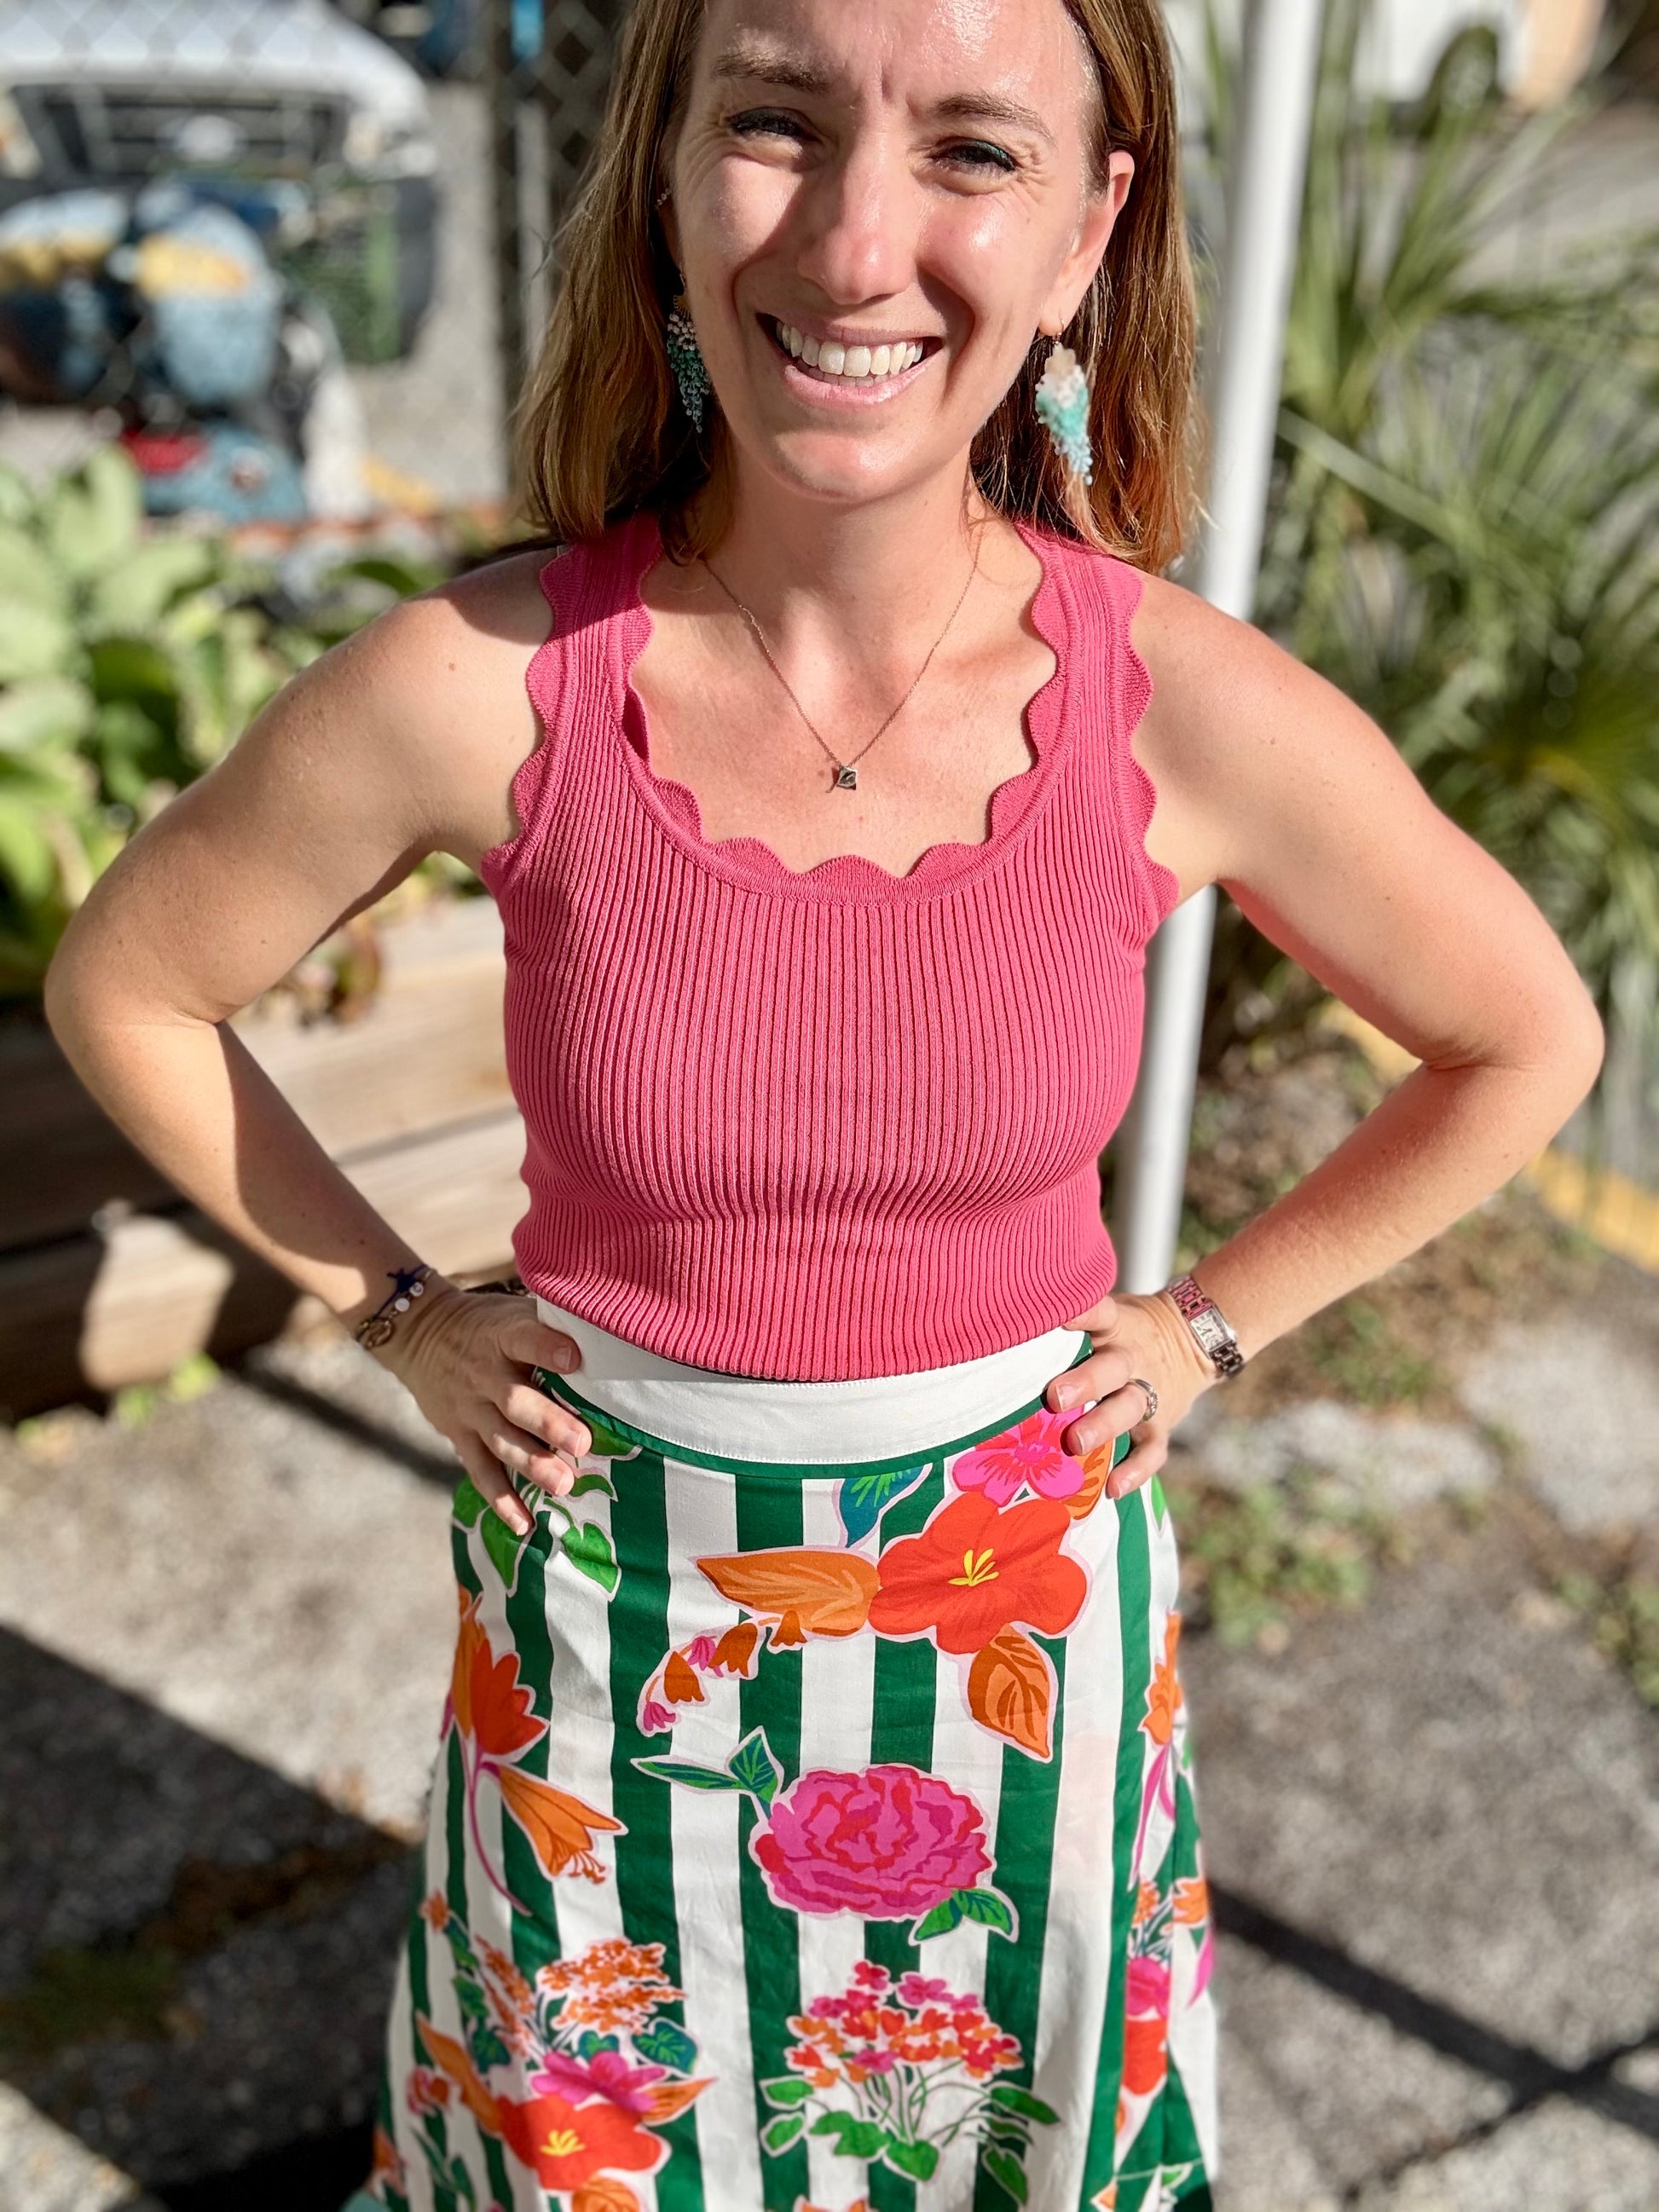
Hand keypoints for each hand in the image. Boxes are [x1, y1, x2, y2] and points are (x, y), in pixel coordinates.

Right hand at [368, 1280, 591, 1535]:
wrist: (421, 1333)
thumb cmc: (488, 1323)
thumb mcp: (511, 1310)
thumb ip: (551, 1322)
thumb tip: (611, 1327)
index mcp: (501, 1336)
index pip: (523, 1339)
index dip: (547, 1348)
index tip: (575, 1359)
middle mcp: (483, 1375)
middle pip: (515, 1401)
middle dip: (548, 1424)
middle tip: (582, 1443)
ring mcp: (469, 1409)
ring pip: (501, 1440)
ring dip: (532, 1465)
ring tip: (563, 1485)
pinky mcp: (460, 1436)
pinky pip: (480, 1471)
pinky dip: (501, 1500)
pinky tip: (524, 1524)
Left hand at [1045, 1289, 1215, 1498]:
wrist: (1190, 1342)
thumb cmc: (1122, 1331)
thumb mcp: (1106, 1316)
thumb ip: (1067, 1325)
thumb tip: (1001, 1325)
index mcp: (1114, 1326)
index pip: (1098, 1312)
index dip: (1080, 1313)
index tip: (1056, 1317)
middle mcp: (1131, 1359)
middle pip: (1112, 1367)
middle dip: (1085, 1382)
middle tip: (1056, 1397)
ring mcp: (1149, 1393)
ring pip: (1130, 1408)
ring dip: (1104, 1425)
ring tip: (1076, 1443)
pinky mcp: (1161, 1425)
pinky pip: (1152, 1450)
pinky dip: (1135, 1470)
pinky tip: (1112, 1487)